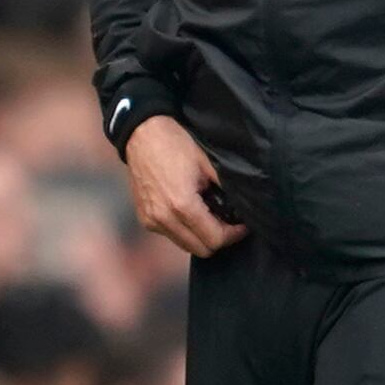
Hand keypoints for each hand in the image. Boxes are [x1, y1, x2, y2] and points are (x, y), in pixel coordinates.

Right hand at [124, 116, 246, 257]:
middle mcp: (164, 219)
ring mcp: (152, 221)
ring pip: (186, 246)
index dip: (234, 234)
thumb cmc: (175, 143)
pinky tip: (191, 212)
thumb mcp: (207, 163)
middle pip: (202, 250)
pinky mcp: (145, 219)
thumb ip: (225, 189)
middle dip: (219, 239)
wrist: (142, 134)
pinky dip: (185, 231)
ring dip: (201, 237)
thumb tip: (243, 207)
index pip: (215, 239)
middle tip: (229, 222)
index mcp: (182, 205)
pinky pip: (171, 236)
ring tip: (210, 216)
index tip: (243, 225)